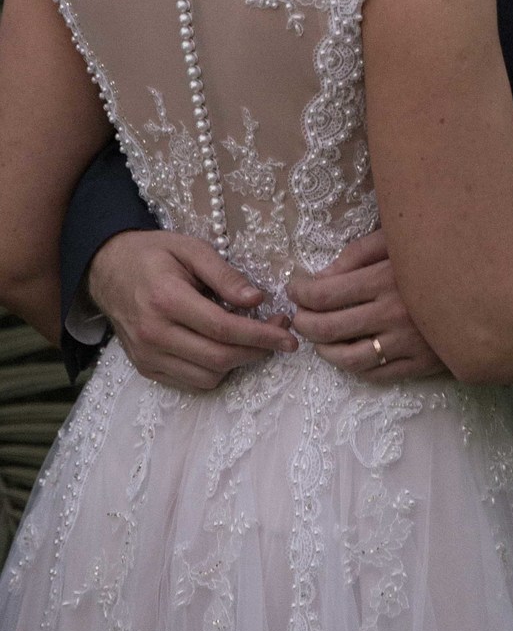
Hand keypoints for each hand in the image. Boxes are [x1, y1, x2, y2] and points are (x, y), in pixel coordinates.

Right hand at [88, 230, 297, 390]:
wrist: (106, 269)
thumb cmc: (153, 254)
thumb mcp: (191, 249)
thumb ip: (224, 274)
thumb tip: (257, 299)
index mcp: (166, 300)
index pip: (223, 328)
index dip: (261, 334)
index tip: (288, 334)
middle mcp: (154, 334)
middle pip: (218, 358)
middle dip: (257, 351)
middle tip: (279, 334)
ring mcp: (147, 356)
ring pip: (207, 377)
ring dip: (238, 362)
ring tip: (251, 339)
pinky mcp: (145, 368)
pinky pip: (190, 382)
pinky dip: (215, 371)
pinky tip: (224, 347)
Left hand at [287, 231, 446, 382]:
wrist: (492, 292)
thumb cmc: (440, 256)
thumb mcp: (400, 241)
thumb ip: (359, 253)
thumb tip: (322, 276)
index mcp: (385, 279)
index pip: (324, 295)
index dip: (300, 293)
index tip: (294, 288)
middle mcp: (392, 315)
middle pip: (328, 328)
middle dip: (303, 322)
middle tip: (297, 315)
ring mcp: (406, 344)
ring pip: (347, 358)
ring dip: (322, 350)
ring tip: (316, 338)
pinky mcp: (420, 364)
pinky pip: (375, 374)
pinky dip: (352, 368)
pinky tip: (346, 354)